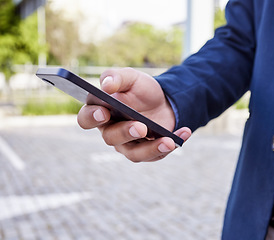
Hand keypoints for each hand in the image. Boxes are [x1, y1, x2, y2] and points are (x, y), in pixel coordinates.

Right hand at [77, 68, 191, 161]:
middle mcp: (112, 132)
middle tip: (140, 126)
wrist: (164, 101)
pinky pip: (157, 153)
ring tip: (168, 141)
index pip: (87, 119)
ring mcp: (129, 145)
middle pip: (111, 138)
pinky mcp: (147, 151)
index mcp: (101, 112)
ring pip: (135, 153)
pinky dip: (171, 144)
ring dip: (151, 148)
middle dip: (125, 133)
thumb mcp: (131, 77)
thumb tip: (106, 85)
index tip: (103, 112)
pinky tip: (184, 133)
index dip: (91, 118)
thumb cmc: (141, 90)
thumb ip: (117, 77)